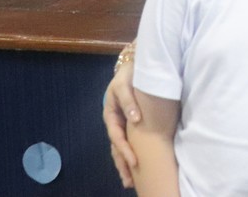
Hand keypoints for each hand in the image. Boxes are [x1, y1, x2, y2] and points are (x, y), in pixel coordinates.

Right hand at [104, 45, 141, 187]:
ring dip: (125, 164)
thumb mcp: (124, 84)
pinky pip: (131, 141)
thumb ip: (128, 100)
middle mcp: (116, 122)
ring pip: (121, 147)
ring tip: (130, 181)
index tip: (134, 162)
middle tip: (129, 180)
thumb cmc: (128, 74)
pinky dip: (133, 153)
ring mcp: (123, 124)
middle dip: (122, 164)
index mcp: (111, 114)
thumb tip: (134, 120)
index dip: (124, 149)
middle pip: (116, 147)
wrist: (136, 66)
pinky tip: (137, 166)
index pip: (116, 136)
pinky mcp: (132, 124)